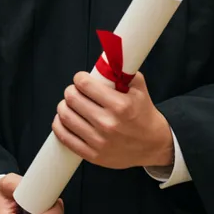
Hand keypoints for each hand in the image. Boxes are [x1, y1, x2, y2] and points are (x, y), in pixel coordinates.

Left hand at [52, 71, 173, 170]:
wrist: (153, 145)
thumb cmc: (144, 115)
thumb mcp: (139, 88)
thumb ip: (122, 71)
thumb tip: (105, 58)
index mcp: (120, 105)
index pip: (85, 85)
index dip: (80, 78)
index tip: (81, 79)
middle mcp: (108, 123)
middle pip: (72, 99)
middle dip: (71, 90)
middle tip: (75, 90)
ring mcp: (99, 141)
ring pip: (65, 116)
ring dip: (64, 106)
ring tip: (69, 104)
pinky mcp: (93, 155)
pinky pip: (65, 138)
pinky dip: (59, 125)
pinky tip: (64, 119)